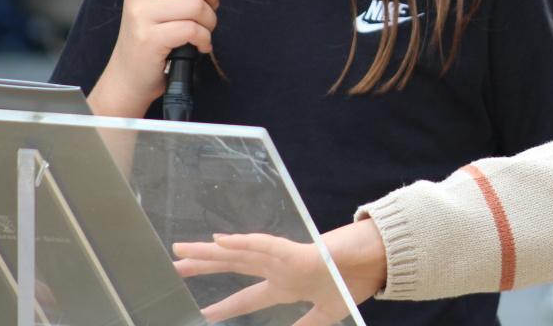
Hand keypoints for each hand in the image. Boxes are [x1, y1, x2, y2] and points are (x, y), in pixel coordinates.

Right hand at [89, 0, 223, 116]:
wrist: (131, 74)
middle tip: (208, 8)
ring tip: (202, 29)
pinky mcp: (149, 38)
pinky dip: (204, 39)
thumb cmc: (155, 31)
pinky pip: (192, 29)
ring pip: (196, 4)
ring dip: (209, 20)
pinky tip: (199, 44)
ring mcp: (141, 14)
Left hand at [173, 220, 387, 324]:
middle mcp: (279, 268)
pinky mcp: (295, 251)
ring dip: (210, 252)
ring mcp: (284, 257)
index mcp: (286, 285)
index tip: (203, 313)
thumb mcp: (327, 313)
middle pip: (234, 266)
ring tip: (182, 250)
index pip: (248, 296)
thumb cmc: (356, 279)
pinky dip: (241, 242)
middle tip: (175, 266)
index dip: (225, 305)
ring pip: (239, 251)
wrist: (377, 261)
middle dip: (204, 267)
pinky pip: (263, 245)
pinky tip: (219, 240)